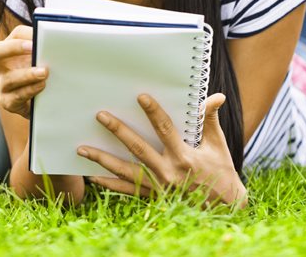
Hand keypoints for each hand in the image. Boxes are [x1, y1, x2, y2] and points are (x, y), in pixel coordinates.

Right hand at [0, 25, 46, 118]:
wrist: (45, 102)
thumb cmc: (44, 75)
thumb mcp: (44, 60)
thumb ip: (46, 50)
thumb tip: (56, 42)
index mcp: (12, 49)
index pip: (15, 35)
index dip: (25, 35)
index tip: (38, 37)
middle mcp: (1, 66)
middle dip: (12, 47)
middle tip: (33, 47)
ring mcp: (2, 85)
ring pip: (9, 78)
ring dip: (28, 74)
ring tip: (44, 73)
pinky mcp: (8, 102)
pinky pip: (15, 96)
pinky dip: (30, 90)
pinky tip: (41, 86)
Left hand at [80, 93, 247, 207]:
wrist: (224, 208)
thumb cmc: (221, 173)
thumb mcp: (217, 145)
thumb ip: (210, 120)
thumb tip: (217, 96)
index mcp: (184, 156)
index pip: (165, 129)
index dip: (153, 112)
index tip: (141, 97)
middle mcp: (168, 172)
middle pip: (138, 148)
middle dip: (118, 131)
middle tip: (100, 115)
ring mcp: (158, 186)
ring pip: (125, 171)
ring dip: (102, 159)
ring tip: (82, 148)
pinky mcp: (152, 197)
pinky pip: (126, 190)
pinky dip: (108, 183)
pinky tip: (92, 175)